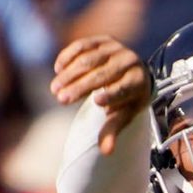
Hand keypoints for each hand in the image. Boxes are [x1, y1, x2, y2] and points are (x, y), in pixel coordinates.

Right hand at [51, 35, 150, 154]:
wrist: (134, 72)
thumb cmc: (127, 99)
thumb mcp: (124, 115)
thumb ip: (113, 130)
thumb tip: (106, 152)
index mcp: (138, 81)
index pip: (124, 88)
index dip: (111, 95)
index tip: (96, 103)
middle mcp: (129, 61)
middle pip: (102, 75)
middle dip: (80, 87)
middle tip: (60, 99)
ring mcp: (115, 48)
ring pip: (88, 59)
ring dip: (69, 74)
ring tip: (54, 89)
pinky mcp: (102, 40)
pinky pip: (82, 45)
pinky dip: (68, 56)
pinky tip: (57, 69)